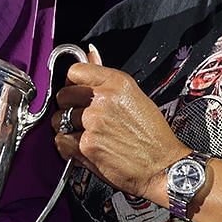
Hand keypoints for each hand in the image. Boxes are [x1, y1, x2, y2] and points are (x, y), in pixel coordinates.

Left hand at [52, 45, 188, 201]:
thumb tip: (89, 53)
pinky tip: (84, 148)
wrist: (162, 167)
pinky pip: (61, 141)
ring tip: (86, 134)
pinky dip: (68, 147)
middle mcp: (103, 99)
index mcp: (117, 83)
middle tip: (83, 117)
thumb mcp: (135, 97)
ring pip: (59, 120)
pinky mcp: (86, 145)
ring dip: (67, 128)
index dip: (73, 83)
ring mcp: (93, 122)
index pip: (75, 71)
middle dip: (68, 107)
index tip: (76, 91)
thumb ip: (106, 78)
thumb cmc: (153, 136)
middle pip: (63, 95)